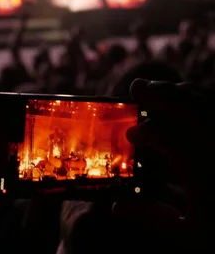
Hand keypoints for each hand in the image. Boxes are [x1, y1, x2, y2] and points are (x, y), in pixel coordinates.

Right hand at [113, 79, 214, 249]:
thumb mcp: (189, 233)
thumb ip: (152, 216)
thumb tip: (116, 207)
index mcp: (201, 172)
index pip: (165, 136)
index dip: (144, 131)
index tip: (131, 134)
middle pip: (185, 106)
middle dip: (157, 93)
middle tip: (136, 87)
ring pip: (204, 101)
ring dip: (179, 91)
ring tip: (158, 87)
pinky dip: (201, 97)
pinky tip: (189, 98)